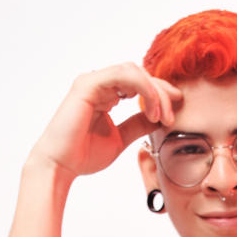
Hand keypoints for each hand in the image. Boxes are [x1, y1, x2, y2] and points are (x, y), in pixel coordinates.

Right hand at [26, 63, 182, 179]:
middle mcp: (100, 83)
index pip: (140, 84)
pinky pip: (123, 75)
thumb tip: (160, 117)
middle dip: (161, 93)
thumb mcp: (121, 138)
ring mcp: (94, 81)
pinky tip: (151, 109)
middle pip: (141, 74)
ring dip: (154, 92)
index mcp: (107, 94)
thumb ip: (138, 125)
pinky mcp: (88, 84)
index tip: (175, 112)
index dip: (161, 94)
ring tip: (161, 116)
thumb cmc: (83, 154)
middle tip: (171, 117)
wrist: (61, 165)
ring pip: (134, 71)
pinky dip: (143, 88)